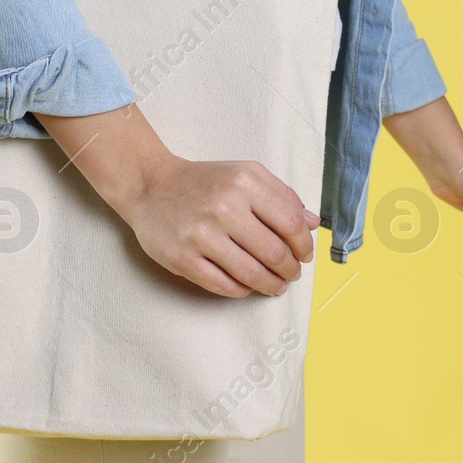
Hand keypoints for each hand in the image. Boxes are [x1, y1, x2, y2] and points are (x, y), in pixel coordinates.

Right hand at [36, 105, 318, 297]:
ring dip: (271, 285)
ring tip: (276, 285)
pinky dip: (242, 290)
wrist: (150, 185)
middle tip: (292, 274)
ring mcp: (201, 235)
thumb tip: (313, 223)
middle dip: (290, 270)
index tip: (305, 255)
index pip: (290, 224)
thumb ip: (282, 195)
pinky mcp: (183, 259)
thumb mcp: (245, 173)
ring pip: (252, 274)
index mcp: (244, 183)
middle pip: (274, 253)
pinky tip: (247, 286)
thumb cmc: (203, 181)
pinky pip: (224, 285)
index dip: (304, 246)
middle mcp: (223, 208)